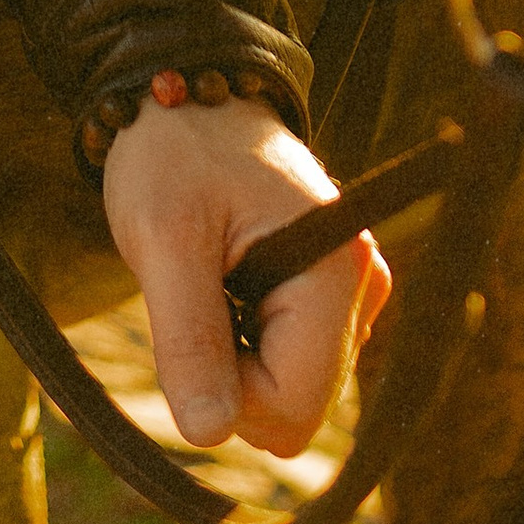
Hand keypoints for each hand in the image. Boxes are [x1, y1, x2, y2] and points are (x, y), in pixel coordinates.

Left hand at [101, 96, 392, 456]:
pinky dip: (250, 338)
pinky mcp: (332, 287)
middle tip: (195, 294)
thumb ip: (188, 338)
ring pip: (295, 387)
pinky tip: (227, 280)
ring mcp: (351, 285)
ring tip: (210, 278)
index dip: (229, 396)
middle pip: (300, 405)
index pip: (294, 408)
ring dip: (240, 355)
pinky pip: (294, 357)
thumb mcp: (162, 239)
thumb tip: (209, 433)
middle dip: (234, 375)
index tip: (186, 324)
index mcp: (333, 269)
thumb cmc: (171, 152)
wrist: (181, 90)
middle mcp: (361, 280)